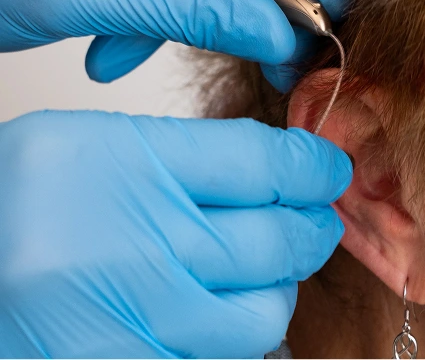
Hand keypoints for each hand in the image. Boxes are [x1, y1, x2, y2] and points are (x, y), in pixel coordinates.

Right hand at [0, 110, 351, 356]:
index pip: (261, 163)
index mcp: (113, 165)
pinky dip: (232, 335)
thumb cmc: (14, 210)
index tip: (328, 169)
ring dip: (275, 289)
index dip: (311, 166)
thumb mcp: (88, 151)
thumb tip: (283, 175)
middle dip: (311, 227)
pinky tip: (211, 310)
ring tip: (255, 270)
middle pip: (275, 240)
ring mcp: (131, 324)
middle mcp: (127, 248)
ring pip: (263, 314)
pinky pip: (224, 359)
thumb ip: (186, 160)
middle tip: (315, 219)